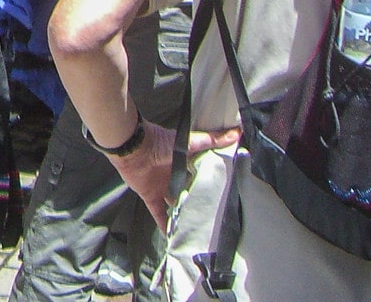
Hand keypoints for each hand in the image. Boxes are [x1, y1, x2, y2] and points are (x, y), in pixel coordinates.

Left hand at [110, 119, 242, 228]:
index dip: (212, 188)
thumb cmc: (161, 142)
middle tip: (215, 222)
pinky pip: (159, 214)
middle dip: (199, 205)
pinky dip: (165, 226)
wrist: (133, 147)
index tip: (226, 201)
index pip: (201, 178)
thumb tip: (237, 133)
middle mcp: (175, 177)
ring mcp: (163, 188)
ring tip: (198, 234)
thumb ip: (212, 140)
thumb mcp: (191, 142)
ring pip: (176, 207)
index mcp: (185, 164)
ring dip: (184, 217)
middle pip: (189, 194)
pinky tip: (174, 238)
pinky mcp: (151, 196)